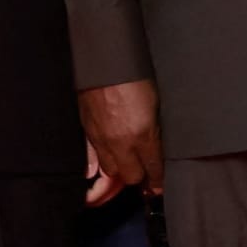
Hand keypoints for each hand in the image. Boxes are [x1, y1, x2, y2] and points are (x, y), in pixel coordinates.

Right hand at [80, 79, 162, 205]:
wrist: (104, 61)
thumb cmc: (134, 75)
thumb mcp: (156, 104)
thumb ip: (155, 130)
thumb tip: (156, 149)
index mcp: (143, 135)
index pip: (153, 169)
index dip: (158, 180)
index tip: (159, 185)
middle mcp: (120, 142)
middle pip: (130, 177)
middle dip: (140, 176)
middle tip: (146, 173)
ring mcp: (101, 139)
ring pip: (110, 170)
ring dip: (120, 170)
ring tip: (128, 164)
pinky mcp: (87, 132)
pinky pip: (91, 159)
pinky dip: (98, 165)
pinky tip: (100, 167)